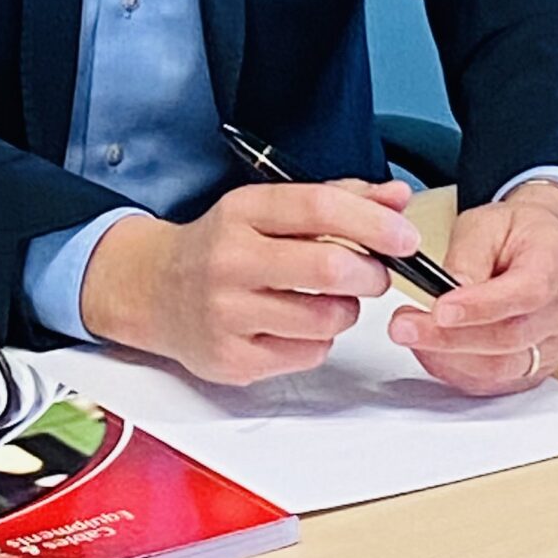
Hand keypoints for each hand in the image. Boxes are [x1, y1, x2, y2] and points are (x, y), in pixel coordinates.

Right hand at [78, 179, 421, 384]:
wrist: (153, 291)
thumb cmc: (222, 247)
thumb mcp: (267, 210)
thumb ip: (336, 200)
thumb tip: (398, 198)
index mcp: (241, 213)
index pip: (319, 208)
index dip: (373, 222)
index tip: (405, 236)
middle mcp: (229, 260)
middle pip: (329, 267)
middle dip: (371, 274)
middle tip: (374, 275)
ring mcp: (226, 313)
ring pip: (326, 319)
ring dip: (345, 311)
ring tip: (328, 299)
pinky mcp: (231, 358)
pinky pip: (309, 354)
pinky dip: (318, 341)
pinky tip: (295, 325)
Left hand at [387, 180, 557, 395]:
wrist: (544, 247)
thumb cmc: (517, 232)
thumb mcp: (486, 223)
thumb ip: (468, 256)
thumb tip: (445, 293)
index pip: (527, 292)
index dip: (482, 306)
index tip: (440, 309)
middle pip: (510, 337)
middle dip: (449, 337)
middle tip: (404, 326)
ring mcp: (557, 344)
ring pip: (501, 367)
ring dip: (447, 357)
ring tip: (410, 334)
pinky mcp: (538, 367)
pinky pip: (495, 382)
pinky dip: (456, 371)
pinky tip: (430, 351)